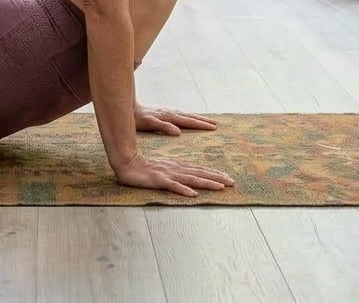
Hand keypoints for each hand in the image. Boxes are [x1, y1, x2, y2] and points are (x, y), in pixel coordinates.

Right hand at [112, 152, 234, 196]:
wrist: (126, 163)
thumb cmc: (144, 168)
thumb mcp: (163, 171)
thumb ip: (176, 175)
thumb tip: (191, 183)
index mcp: (177, 166)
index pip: (199, 170)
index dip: (214, 174)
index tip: (227, 178)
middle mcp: (175, 169)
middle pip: (199, 174)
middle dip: (216, 178)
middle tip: (232, 182)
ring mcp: (167, 175)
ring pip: (190, 179)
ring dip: (206, 183)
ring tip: (220, 187)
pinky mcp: (158, 180)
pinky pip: (172, 186)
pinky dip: (183, 190)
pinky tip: (193, 194)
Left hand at [134, 106, 219, 135]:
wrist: (128, 108)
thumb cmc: (138, 118)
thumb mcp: (149, 124)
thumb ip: (163, 127)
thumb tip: (178, 132)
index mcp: (170, 117)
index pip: (189, 121)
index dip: (201, 125)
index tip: (213, 128)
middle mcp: (171, 113)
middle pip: (190, 117)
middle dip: (203, 121)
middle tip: (216, 125)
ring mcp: (168, 112)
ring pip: (186, 115)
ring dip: (197, 118)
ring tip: (207, 121)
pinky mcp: (163, 113)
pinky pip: (180, 115)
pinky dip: (188, 117)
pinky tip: (188, 119)